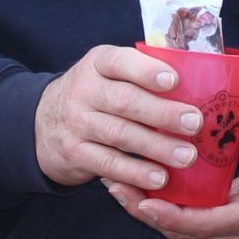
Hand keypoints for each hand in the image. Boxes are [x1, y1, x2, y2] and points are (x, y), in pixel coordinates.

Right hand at [35, 45, 203, 192]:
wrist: (42, 124)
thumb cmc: (95, 95)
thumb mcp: (108, 73)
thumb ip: (141, 71)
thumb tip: (197, 75)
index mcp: (97, 63)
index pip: (119, 62)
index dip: (146, 71)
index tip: (174, 81)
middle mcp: (83, 90)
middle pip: (124, 101)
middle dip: (162, 113)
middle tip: (195, 123)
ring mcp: (76, 123)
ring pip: (120, 134)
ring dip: (156, 147)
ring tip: (187, 156)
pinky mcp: (75, 152)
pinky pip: (108, 163)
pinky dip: (135, 172)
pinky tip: (159, 177)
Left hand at [106, 125, 238, 238]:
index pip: (206, 224)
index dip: (172, 216)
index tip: (144, 202)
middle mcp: (234, 235)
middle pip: (181, 231)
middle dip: (144, 211)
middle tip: (115, 185)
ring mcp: (223, 235)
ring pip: (176, 229)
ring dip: (144, 208)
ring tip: (114, 183)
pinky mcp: (215, 228)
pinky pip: (181, 222)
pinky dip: (156, 206)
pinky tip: (134, 185)